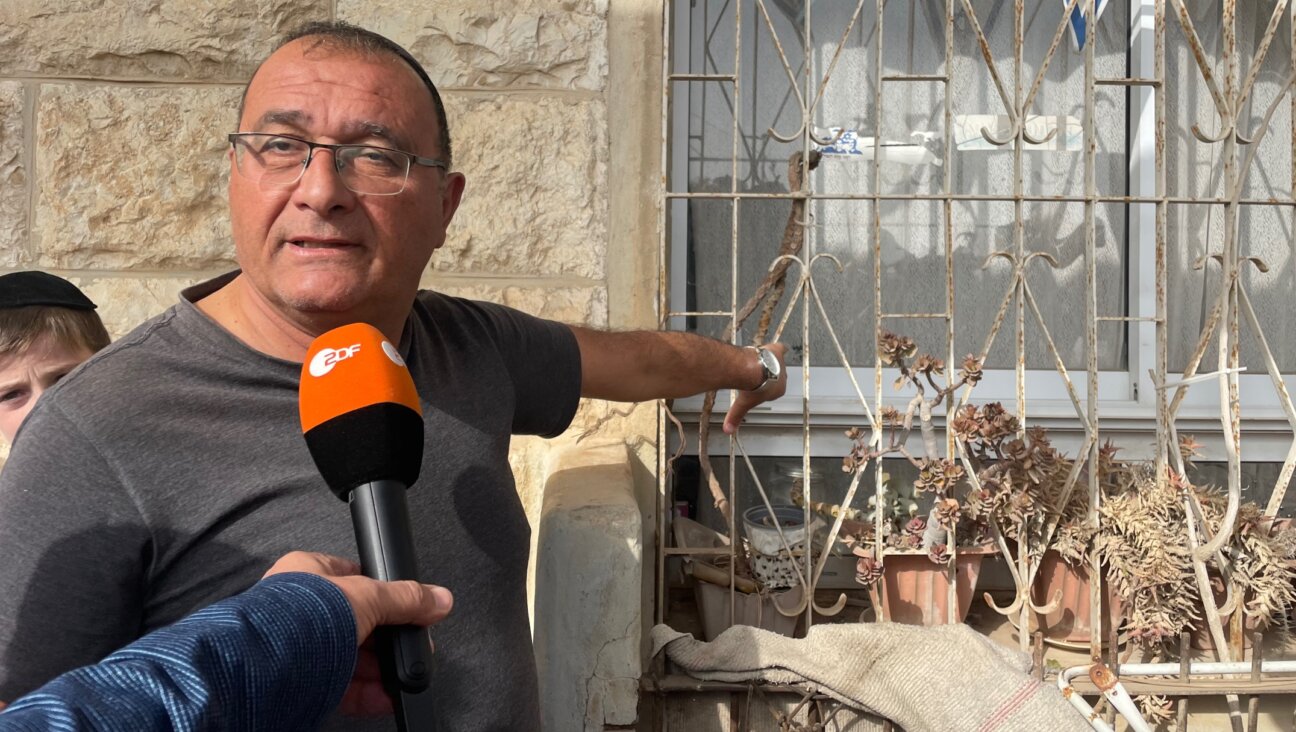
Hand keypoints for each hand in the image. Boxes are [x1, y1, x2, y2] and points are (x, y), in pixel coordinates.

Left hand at [263, 551, 453, 714]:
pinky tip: (386, 697)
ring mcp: (300, 647)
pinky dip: (367, 694)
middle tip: (411, 648)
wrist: (264, 667)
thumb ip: (405, 599)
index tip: (412, 610)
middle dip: (387, 641)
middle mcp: (301, 609)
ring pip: (350, 659)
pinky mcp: (301, 681)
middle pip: (358, 623)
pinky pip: (341, 687)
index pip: (356, 578)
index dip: (386, 595)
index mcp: (309, 574)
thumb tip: (437, 598)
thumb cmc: (296, 619)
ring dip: (380, 671)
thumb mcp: (366, 596)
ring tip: (402, 677)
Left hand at [722, 342, 787, 433]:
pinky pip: (781, 349)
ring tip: (758, 363)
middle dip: (766, 375)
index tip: (756, 386)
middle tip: (754, 374)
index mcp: (778, 391)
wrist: (752, 371)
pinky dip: (778, 348)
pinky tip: (774, 347)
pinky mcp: (777, 352)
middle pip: (774, 376)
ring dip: (768, 363)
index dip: (764, 387)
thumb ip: (736, 416)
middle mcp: (782, 377)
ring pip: (776, 363)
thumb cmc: (752, 387)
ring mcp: (781, 364)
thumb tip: (728, 430)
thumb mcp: (743, 404)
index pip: (772, 389)